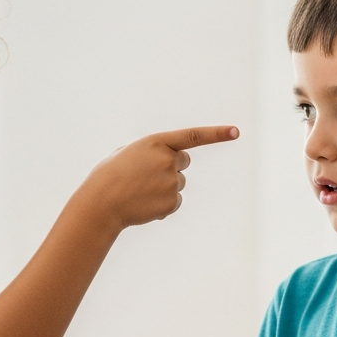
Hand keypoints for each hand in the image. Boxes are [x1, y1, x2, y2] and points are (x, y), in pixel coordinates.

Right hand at [74, 126, 238, 231]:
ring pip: (178, 182)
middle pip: (183, 161)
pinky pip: (175, 201)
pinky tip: (144, 204)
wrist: (101, 203)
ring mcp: (171, 182)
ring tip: (140, 191)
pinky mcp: (172, 201)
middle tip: (146, 175)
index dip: (216, 134)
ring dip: (164, 186)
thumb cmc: (109, 176)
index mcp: (156, 142)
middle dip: (171, 166)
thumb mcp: (127, 153)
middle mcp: (168, 160)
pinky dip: (163, 203)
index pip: (193, 136)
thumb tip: (167, 162)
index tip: (236, 132)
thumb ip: (151, 151)